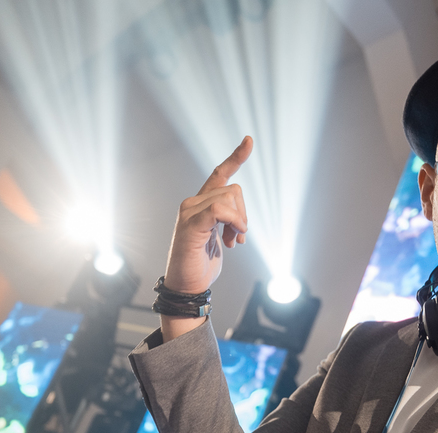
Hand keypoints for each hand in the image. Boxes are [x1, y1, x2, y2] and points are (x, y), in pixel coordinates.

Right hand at [160, 136, 251, 339]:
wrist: (188, 287)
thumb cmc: (201, 265)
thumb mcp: (220, 239)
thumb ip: (227, 222)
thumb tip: (240, 218)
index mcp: (200, 204)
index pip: (219, 174)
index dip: (235, 157)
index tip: (249, 140)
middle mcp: (192, 202)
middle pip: (233, 189)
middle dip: (244, 214)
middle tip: (239, 238)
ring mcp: (189, 211)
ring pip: (229, 198)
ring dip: (240, 222)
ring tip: (233, 242)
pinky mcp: (191, 223)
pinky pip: (220, 209)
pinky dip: (234, 221)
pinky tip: (234, 238)